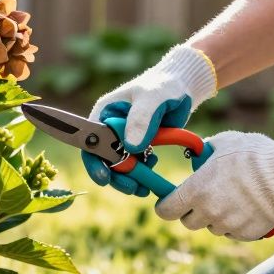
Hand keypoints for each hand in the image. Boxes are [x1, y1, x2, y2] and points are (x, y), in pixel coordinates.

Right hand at [83, 46, 216, 194]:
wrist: (182, 87)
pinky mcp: (139, 145)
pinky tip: (154, 167)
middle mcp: (110, 128)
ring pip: (121, 166)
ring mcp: (124, 138)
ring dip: (131, 178)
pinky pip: (136, 165)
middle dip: (117, 176)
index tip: (105, 178)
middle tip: (132, 187)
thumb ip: (141, 120)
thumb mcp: (152, 98)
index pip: (91, 142)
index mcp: (104, 114)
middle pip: (104, 159)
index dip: (94, 162)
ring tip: (144, 185)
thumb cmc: (163, 86)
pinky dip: (143, 172)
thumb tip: (131, 148)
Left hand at [155, 131, 273, 240]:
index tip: (170, 202)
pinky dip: (236, 223)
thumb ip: (205, 151)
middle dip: (192, 211)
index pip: (166, 210)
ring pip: (212, 227)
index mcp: (195, 191)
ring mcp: (227, 224)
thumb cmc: (252, 154)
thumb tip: (199, 154)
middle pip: (189, 222)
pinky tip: (247, 207)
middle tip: (204, 198)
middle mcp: (208, 212)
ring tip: (232, 198)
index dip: (166, 206)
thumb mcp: (223, 143)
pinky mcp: (246, 233)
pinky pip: (233, 232)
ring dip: (216, 217)